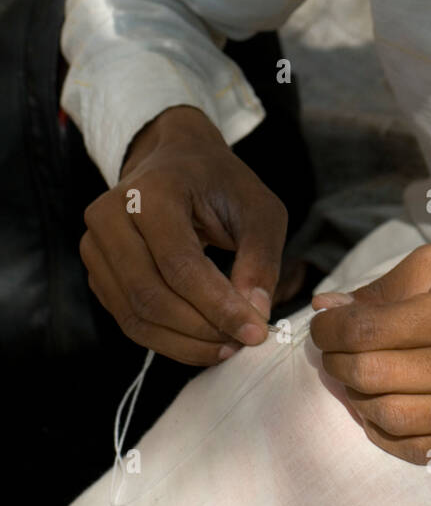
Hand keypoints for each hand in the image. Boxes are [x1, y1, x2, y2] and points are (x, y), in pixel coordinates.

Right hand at [80, 106, 287, 363]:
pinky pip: (127, 318)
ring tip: (227, 345)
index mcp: (152, 191)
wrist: (178, 160)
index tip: (255, 330)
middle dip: (201, 329)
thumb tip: (255, 315)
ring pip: (135, 315)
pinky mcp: (97, 271)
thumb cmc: (221, 184)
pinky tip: (202, 340)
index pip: (179, 264)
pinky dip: (166, 339)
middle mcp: (111, 215)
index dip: (217, 305)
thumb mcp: (259, 210)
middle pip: (151, 295)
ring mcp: (96, 244)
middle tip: (242, 342)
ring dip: (184, 342)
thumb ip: (260, 259)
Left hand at [310, 244, 430, 463]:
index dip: (333, 329)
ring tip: (357, 375)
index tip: (326, 325)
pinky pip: (416, 449)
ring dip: (356, 398)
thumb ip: (383, 288)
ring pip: (388, 418)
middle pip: (373, 377)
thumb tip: (327, 310)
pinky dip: (384, 430)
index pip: (371, 331)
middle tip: (335, 349)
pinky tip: (382, 403)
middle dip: (338, 362)